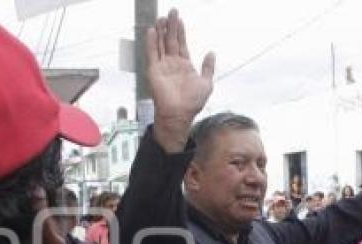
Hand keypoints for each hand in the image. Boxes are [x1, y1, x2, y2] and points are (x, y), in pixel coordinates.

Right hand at [146, 9, 215, 152]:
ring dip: (160, 31)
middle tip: (171, 12)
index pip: (182, 44)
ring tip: (161, 18)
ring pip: (160, 44)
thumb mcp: (206, 83)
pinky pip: (152, 54)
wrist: (179, 114)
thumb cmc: (192, 102)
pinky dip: (151, 42)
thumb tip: (211, 53)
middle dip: (171, 26)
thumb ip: (208, 67)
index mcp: (184, 66)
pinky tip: (151, 31)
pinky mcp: (154, 71)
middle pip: (170, 41)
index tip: (180, 19)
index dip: (181, 32)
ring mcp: (162, 67)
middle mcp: (172, 64)